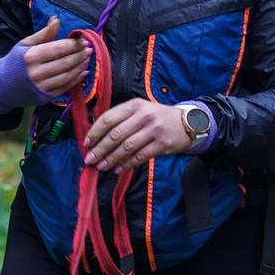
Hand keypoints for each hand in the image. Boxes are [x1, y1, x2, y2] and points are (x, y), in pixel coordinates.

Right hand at [19, 16, 93, 99]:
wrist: (1, 86)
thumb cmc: (15, 62)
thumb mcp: (25, 44)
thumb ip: (43, 33)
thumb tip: (57, 19)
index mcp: (31, 56)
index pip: (59, 49)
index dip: (74, 44)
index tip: (83, 40)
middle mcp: (36, 72)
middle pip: (66, 62)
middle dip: (80, 55)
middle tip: (89, 49)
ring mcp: (41, 86)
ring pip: (68, 75)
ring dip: (81, 66)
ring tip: (87, 59)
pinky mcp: (45, 97)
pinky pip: (65, 88)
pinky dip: (76, 80)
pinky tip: (83, 72)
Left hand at [81, 101, 196, 173]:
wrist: (188, 122)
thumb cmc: (158, 117)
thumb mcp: (140, 109)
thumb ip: (121, 118)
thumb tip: (97, 135)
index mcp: (134, 105)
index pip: (109, 118)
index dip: (95, 132)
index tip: (86, 143)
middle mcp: (144, 116)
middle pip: (115, 135)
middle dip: (99, 149)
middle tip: (89, 159)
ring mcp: (153, 130)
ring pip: (126, 147)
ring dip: (111, 159)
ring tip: (101, 166)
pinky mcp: (161, 144)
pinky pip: (139, 157)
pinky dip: (127, 164)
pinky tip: (118, 170)